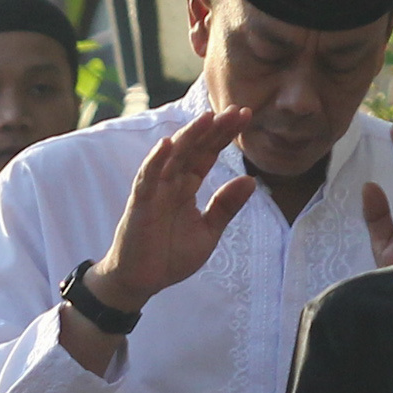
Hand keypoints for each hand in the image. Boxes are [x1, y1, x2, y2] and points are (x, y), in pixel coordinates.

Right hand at [79, 106, 260, 318]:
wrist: (142, 281)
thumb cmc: (170, 256)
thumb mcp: (208, 231)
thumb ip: (226, 206)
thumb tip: (251, 180)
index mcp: (187, 186)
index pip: (207, 153)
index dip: (224, 135)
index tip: (245, 116)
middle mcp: (171, 182)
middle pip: (194, 148)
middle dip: (214, 129)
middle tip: (235, 111)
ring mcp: (155, 190)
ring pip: (172, 156)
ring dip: (189, 136)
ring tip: (207, 118)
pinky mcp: (140, 203)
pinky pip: (147, 177)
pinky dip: (156, 160)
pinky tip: (168, 144)